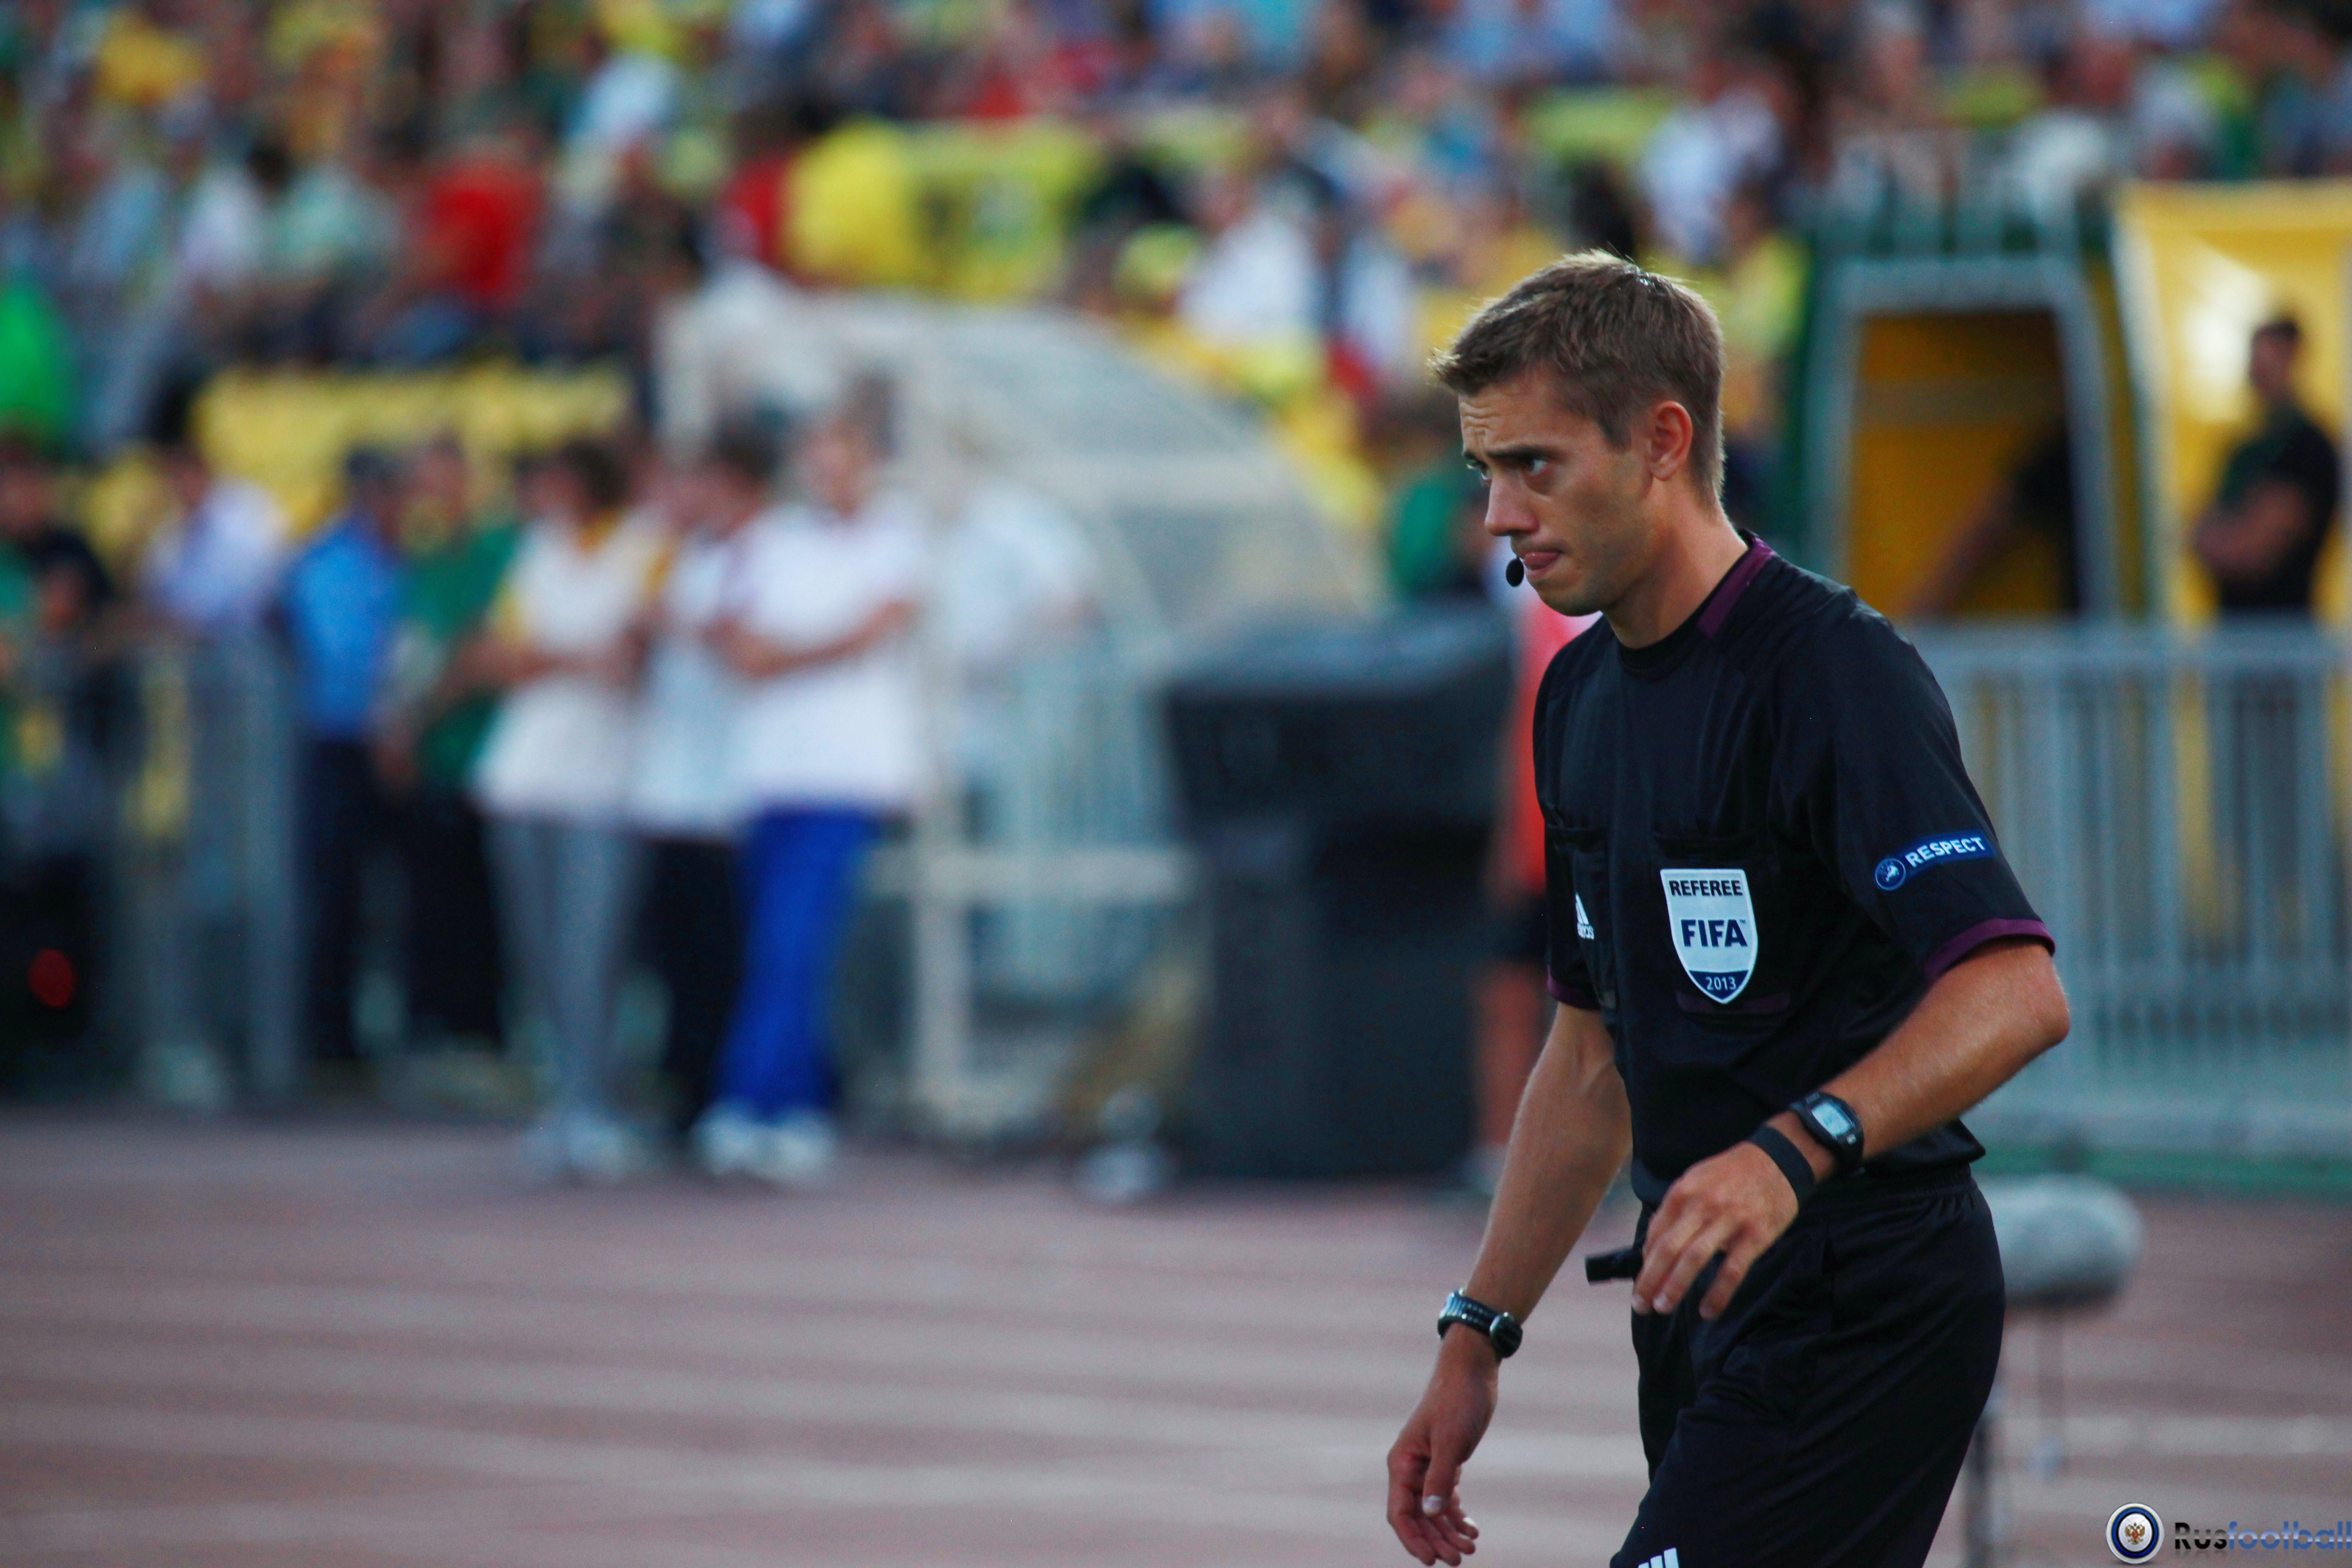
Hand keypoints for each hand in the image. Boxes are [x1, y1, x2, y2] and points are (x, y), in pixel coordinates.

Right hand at [1385, 1331, 1493, 1564]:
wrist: (1472, 1372)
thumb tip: (1429, 1514)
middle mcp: (1410, 1468)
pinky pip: (1446, 1498)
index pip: (1400, 1512)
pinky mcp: (1446, 1462)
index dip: (1413, 1539)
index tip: (1431, 1561)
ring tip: (1471, 1547)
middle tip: (1460, 1559)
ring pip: (1432, 1511)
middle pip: (1417, 1517)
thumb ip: (1438, 1478)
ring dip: (1448, 1532)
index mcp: (1402, 1463)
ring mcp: (1427, 1466)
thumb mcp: (1450, 1441)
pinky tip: (1473, 1529)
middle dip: (1436, 1540)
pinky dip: (1457, 1516)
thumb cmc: (1457, 1401)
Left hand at [1631, 1128, 1813, 1320]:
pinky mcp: (1755, 1235)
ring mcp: (1729, 1220)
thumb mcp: (1696, 1179)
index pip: (1655, 1232)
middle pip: (1668, 1248)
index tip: (1641, 1282)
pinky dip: (1718, 1294)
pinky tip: (1708, 1311)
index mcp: (1683, 1191)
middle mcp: (1701, 1205)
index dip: (1645, 1261)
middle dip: (1650, 1279)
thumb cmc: (1732, 1173)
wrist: (1779, 1159)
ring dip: (1675, 1287)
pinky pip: (1732, 1271)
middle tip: (1640, 1304)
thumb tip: (1655, 1245)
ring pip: (1694, 1259)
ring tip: (1663, 1307)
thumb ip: (1676, 1210)